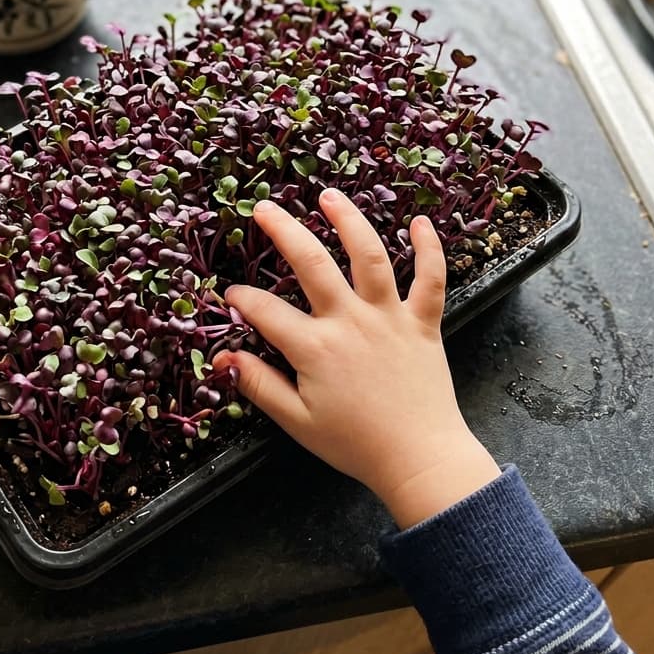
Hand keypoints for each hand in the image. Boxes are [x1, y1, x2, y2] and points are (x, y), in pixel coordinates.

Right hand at [214, 189, 499, 528]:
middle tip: (263, 208)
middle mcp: (351, 322)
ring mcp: (390, 317)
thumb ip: (259, 385)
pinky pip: (430, 279)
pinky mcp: (423, 323)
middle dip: (284, 231)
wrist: (420, 459)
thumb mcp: (297, 421)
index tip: (231, 294)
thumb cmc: (355, 444)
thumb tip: (222, 358)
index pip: (266, 311)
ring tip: (329, 195)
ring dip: (349, 221)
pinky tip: (419, 222)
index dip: (242, 299)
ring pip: (370, 256)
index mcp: (316, 348)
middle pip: (312, 264)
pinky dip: (429, 249)